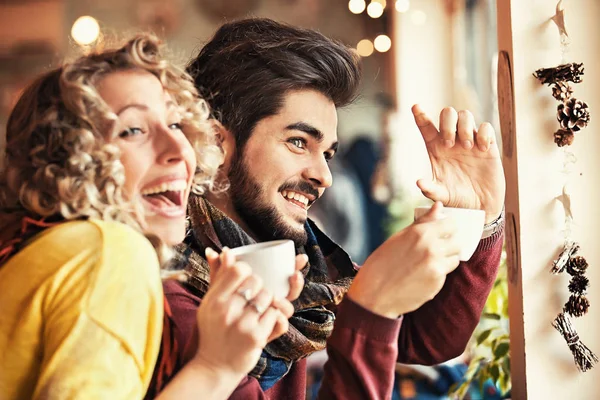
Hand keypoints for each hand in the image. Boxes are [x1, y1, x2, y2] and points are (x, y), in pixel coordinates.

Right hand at [191, 248, 305, 377]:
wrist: (214, 366)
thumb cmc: (215, 329)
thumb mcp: (211, 303)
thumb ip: (219, 275)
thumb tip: (223, 250)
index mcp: (215, 298)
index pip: (239, 270)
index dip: (249, 271)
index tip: (248, 280)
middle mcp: (226, 310)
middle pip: (258, 282)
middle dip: (262, 289)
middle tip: (254, 300)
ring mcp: (241, 324)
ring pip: (270, 298)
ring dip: (271, 305)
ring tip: (259, 314)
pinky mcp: (256, 338)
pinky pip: (278, 317)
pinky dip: (276, 320)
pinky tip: (265, 326)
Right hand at [346, 202, 460, 318]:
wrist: (374, 293)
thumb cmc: (382, 263)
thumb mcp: (399, 237)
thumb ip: (423, 222)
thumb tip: (439, 205)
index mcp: (420, 233)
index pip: (451, 224)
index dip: (447, 228)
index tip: (441, 232)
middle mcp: (431, 248)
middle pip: (457, 241)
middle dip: (449, 243)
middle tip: (436, 249)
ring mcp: (436, 266)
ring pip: (455, 258)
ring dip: (446, 259)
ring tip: (428, 262)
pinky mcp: (438, 282)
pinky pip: (446, 273)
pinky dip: (438, 273)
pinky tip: (422, 275)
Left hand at [412, 104, 505, 222]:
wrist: (480, 207)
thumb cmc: (457, 199)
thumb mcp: (441, 196)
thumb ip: (430, 190)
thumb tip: (418, 182)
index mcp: (436, 149)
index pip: (426, 127)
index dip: (420, 115)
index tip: (415, 107)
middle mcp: (452, 141)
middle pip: (447, 114)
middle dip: (447, 123)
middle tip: (449, 144)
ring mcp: (470, 141)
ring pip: (465, 115)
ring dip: (465, 127)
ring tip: (467, 147)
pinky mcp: (488, 145)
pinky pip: (486, 127)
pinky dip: (484, 133)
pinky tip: (483, 149)